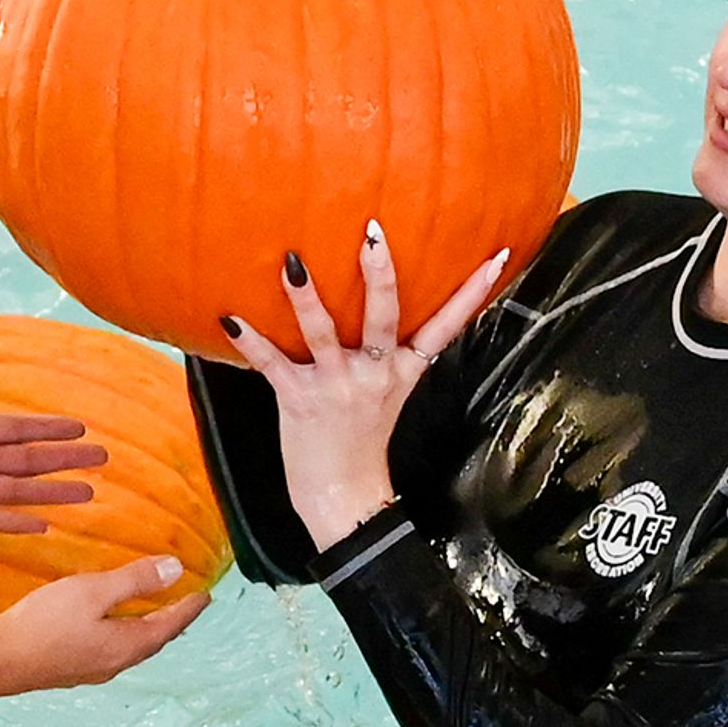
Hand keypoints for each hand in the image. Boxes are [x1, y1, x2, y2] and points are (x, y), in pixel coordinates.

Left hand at [0, 356, 97, 531]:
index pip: (21, 429)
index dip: (51, 430)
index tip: (82, 428)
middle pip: (30, 460)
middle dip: (65, 460)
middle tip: (101, 459)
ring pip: (19, 489)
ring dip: (52, 491)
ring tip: (88, 492)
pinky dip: (13, 522)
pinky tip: (42, 524)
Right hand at [0, 554, 202, 697]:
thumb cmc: (45, 624)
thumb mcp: (93, 591)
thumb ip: (134, 580)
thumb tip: (176, 570)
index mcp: (126, 645)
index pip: (169, 625)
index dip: (188, 608)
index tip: (206, 595)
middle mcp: (113, 663)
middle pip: (152, 641)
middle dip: (170, 622)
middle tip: (183, 605)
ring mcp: (90, 670)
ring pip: (129, 648)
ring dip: (145, 630)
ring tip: (149, 614)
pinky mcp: (68, 670)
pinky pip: (108, 650)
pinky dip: (120, 635)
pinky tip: (107, 628)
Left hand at [222, 221, 509, 553]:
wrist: (343, 492)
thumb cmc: (361, 435)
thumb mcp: (390, 390)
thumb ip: (392, 349)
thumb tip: (385, 300)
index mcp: (403, 368)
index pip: (448, 324)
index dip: (474, 291)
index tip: (497, 254)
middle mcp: (375, 373)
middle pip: (383, 316)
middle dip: (379, 274)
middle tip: (373, 234)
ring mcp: (337, 385)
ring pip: (323, 333)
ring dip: (306, 298)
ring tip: (292, 263)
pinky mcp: (299, 399)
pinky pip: (272, 364)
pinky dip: (250, 342)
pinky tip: (230, 319)